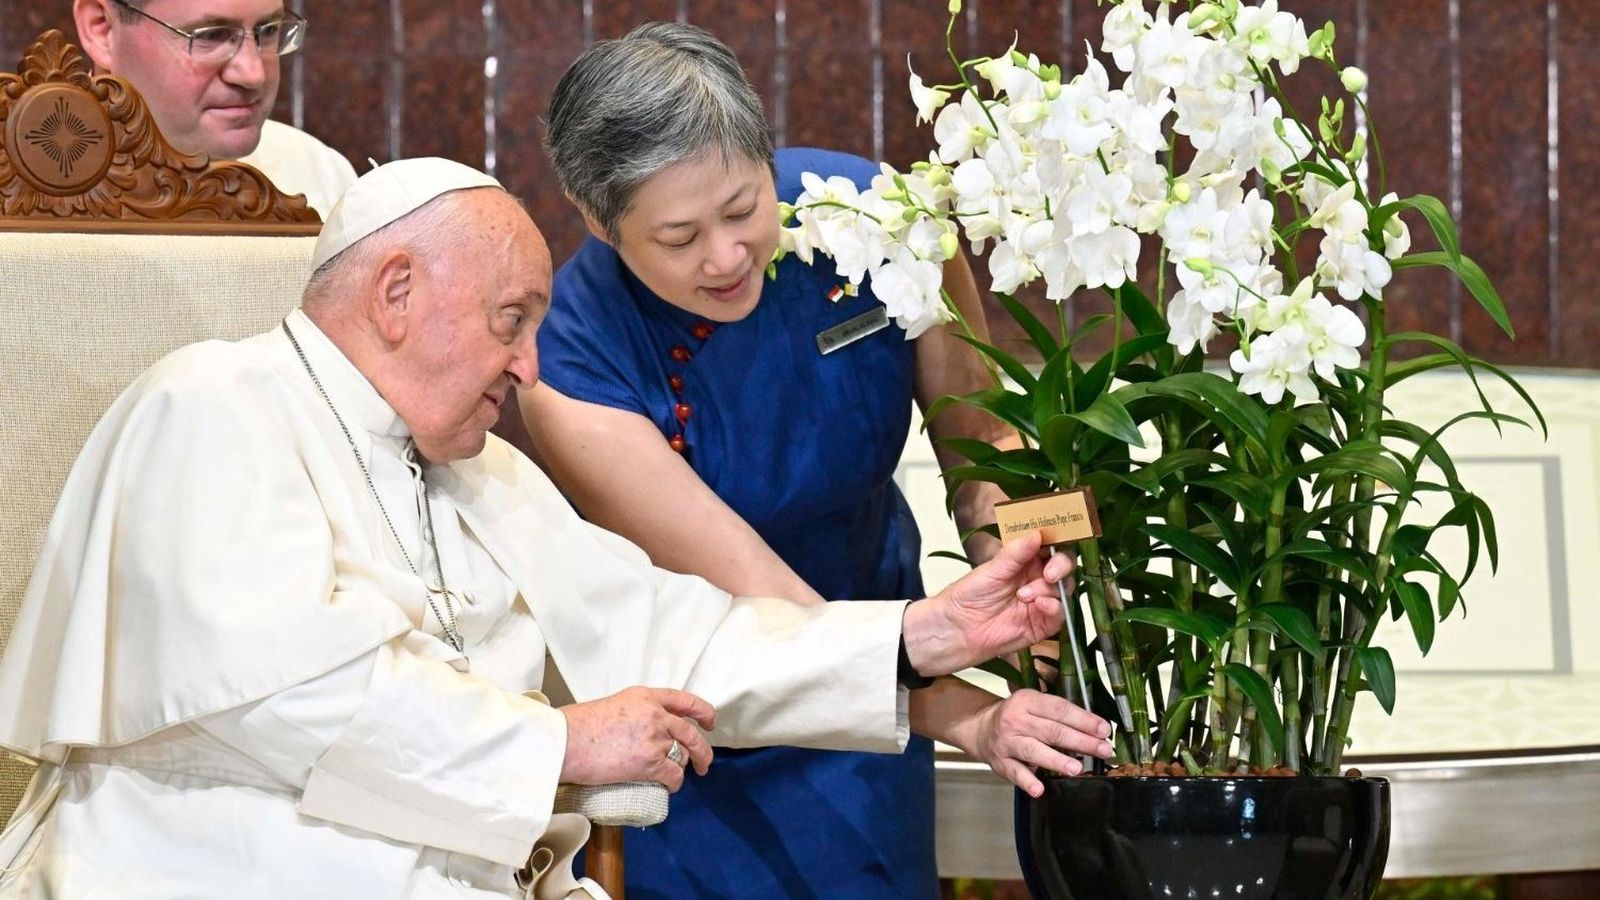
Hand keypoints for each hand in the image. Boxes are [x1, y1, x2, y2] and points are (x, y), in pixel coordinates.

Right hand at [559, 686, 715, 791]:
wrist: (567, 742)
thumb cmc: (580, 726)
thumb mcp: (615, 705)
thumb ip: (638, 713)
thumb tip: (646, 731)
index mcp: (646, 696)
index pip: (685, 700)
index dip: (703, 712)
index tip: (709, 722)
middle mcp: (656, 714)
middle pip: (691, 733)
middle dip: (703, 751)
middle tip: (704, 763)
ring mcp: (656, 738)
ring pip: (683, 756)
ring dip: (681, 768)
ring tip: (674, 775)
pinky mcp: (651, 762)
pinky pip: (674, 776)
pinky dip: (674, 784)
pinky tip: (669, 787)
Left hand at [902, 531, 1073, 676]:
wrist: (957, 629)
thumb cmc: (969, 595)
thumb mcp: (991, 570)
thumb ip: (1015, 554)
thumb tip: (1036, 534)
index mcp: (1025, 559)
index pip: (1049, 545)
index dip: (1056, 541)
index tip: (1054, 542)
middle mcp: (1036, 578)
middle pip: (1064, 566)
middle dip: (1060, 566)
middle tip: (1048, 573)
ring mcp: (1041, 600)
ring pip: (1064, 589)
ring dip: (1050, 589)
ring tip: (1024, 595)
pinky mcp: (1042, 624)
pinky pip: (1060, 614)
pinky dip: (1054, 607)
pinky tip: (1039, 604)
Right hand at [975, 689, 1113, 796]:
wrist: (981, 729)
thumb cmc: (1017, 717)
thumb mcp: (1034, 705)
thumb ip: (1059, 714)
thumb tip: (1095, 728)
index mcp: (1027, 701)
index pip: (1060, 709)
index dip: (1084, 720)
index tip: (1104, 730)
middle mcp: (1015, 720)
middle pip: (1052, 731)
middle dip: (1081, 741)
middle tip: (1102, 750)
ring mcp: (1007, 742)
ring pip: (1034, 750)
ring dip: (1056, 760)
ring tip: (1076, 768)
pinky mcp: (1001, 763)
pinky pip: (1015, 773)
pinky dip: (1028, 781)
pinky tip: (1040, 789)